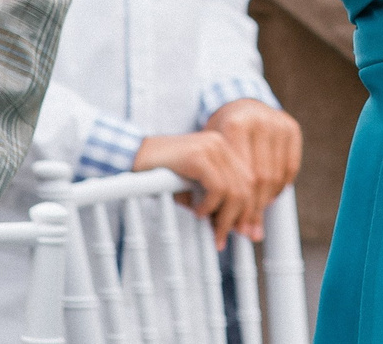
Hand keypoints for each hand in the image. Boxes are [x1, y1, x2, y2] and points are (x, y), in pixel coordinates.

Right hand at [135, 130, 262, 247]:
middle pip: (247, 186)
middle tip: (226, 238)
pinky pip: (217, 187)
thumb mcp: (193, 188)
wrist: (132, 157)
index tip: (244, 232)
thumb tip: (235, 227)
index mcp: (225, 148)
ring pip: (235, 189)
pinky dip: (211, 206)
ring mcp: (211, 147)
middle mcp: (222, 143)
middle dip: (241, 217)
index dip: (251, 208)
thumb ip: (215, 200)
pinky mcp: (198, 155)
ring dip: (225, 217)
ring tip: (214, 232)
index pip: (250, 180)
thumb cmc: (161, 175)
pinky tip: (198, 212)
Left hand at [202, 99, 301, 229]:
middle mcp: (260, 122)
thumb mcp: (212, 153)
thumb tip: (231, 229)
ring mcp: (278, 123)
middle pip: (261, 178)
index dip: (238, 206)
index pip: (242, 177)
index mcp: (236, 126)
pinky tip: (269, 197)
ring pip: (277, 176)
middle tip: (247, 229)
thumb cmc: (219, 134)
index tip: (233, 226)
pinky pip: (290, 168)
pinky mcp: (292, 128)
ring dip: (267, 201)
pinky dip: (280, 187)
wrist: (239, 102)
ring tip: (256, 217)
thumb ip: (216, 186)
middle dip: (254, 209)